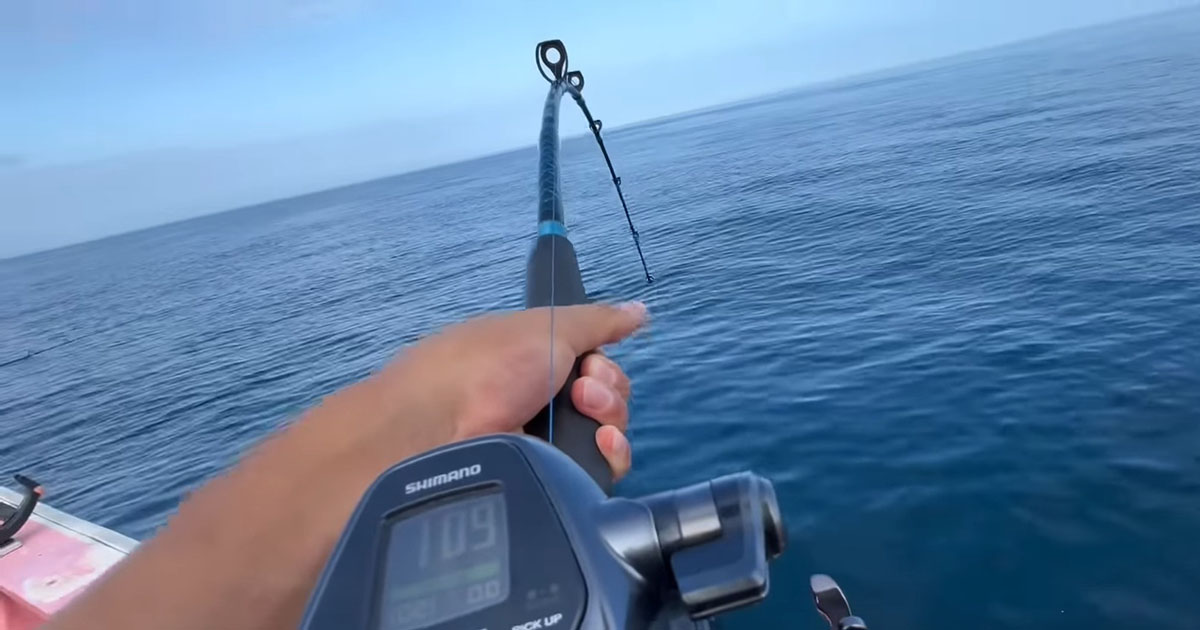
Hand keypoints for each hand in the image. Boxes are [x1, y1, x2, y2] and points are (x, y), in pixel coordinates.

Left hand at [362, 302, 646, 477]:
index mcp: (538, 365)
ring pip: (608, 438)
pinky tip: (598, 445)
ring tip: (583, 415)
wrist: (442, 426)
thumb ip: (598, 322)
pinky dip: (608, 455)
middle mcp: (543, 406)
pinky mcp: (548, 480)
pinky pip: (600, 472)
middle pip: (609, 403)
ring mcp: (545, 447)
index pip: (598, 370)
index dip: (604, 366)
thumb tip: (640, 310)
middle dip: (607, 391)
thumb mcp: (548, 327)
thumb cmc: (490, 364)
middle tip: (580, 391)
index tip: (590, 363)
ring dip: (609, 420)